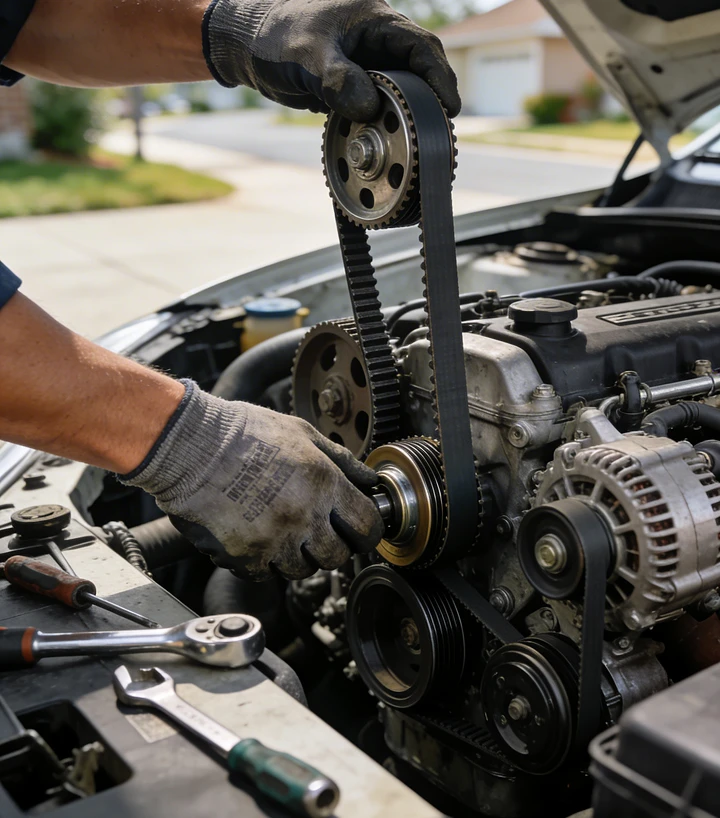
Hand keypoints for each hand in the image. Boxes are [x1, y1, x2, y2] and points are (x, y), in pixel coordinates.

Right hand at [122, 382, 383, 579]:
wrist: (191, 444)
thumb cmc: (244, 432)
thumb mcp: (303, 433)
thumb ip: (342, 461)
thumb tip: (370, 481)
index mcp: (324, 485)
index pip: (368, 527)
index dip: (367, 530)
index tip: (359, 528)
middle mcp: (305, 517)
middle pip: (338, 557)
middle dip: (333, 546)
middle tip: (318, 531)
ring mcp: (275, 541)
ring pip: (302, 570)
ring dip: (297, 555)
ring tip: (282, 529)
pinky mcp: (245, 556)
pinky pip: (265, 574)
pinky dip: (263, 562)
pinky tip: (256, 537)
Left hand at [203, 0, 460, 119]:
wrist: (245, 43)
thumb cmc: (274, 35)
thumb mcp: (306, 55)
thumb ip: (337, 79)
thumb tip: (369, 110)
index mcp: (374, 21)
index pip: (422, 47)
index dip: (440, 78)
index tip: (450, 108)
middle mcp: (376, 42)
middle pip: (418, 72)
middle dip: (431, 103)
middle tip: (436, 136)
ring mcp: (366, 64)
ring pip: (399, 92)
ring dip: (407, 118)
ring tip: (416, 146)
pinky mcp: (353, 85)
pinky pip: (378, 105)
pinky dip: (384, 123)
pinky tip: (386, 143)